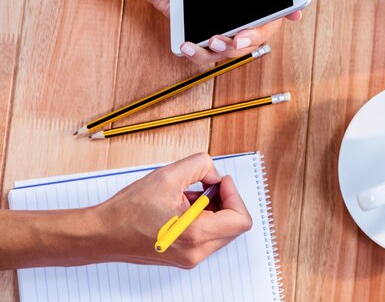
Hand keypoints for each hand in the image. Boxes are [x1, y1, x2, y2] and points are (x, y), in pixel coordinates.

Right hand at [95, 153, 251, 268]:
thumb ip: (200, 166)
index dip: (234, 195)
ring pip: (220, 230)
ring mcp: (190, 258)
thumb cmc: (128, 211)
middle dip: (223, 200)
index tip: (220, 182)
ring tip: (185, 197)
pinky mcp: (184, 257)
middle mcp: (196, 253)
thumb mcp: (168, 175)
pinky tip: (180, 207)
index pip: (240, 220)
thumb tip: (215, 174)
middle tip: (203, 185)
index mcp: (196, 235)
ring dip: (211, 209)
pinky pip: (206, 236)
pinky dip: (201, 218)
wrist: (102, 234)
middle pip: (233, 225)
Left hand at [138, 0, 301, 64]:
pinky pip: (206, 54)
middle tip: (240, 37)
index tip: (293, 14)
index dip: (287, 10)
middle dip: (252, 39)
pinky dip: (199, 55)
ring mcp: (219, 22)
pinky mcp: (199, 33)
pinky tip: (188, 45)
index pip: (274, 2)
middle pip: (259, 32)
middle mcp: (237, 6)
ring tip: (212, 40)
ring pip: (234, 49)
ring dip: (226, 50)